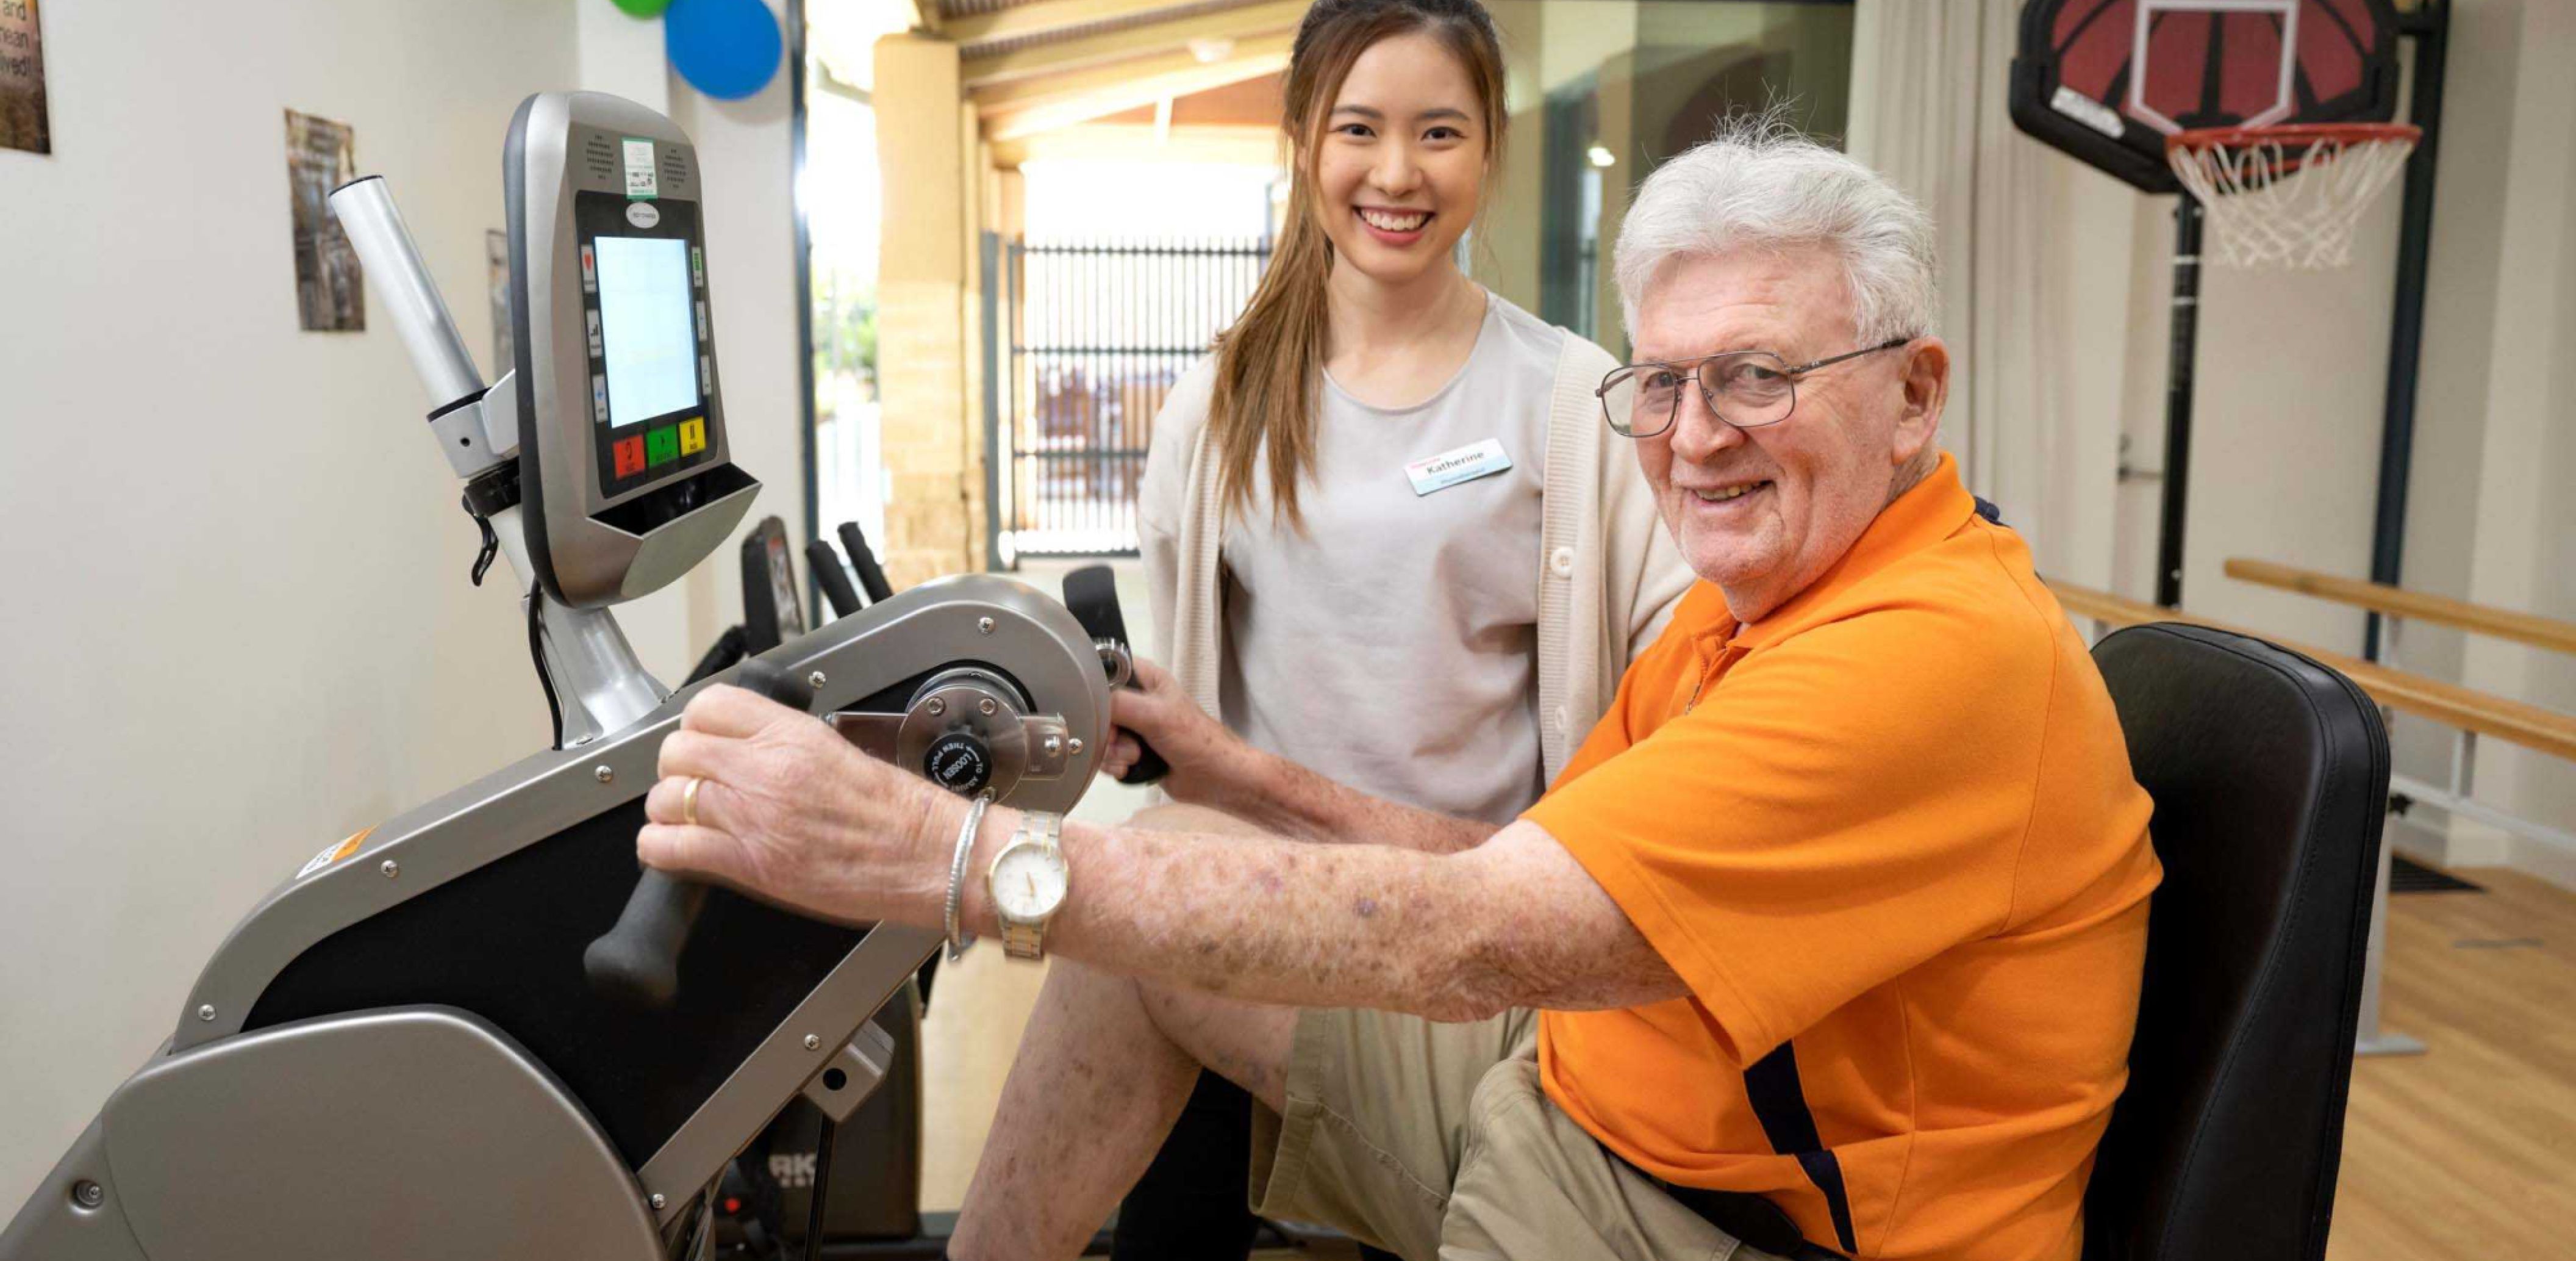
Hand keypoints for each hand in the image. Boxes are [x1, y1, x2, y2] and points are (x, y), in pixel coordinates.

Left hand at [639, 684, 959, 927]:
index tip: (702, 742)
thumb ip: (784, 743)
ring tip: (686, 820)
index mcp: (791, 735)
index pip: (708, 706)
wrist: (927, 855)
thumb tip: (746, 745)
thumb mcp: (837, 750)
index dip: (695, 726)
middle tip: (692, 783)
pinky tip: (675, 851)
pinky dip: (661, 850)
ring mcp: (753, 816)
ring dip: (669, 811)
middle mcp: (766, 769)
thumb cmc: (897, 813)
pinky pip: (671, 848)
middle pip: (677, 751)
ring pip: (667, 798)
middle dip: (677, 769)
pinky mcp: (750, 863)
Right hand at [1100, 657, 1256, 805]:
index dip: (1098, 691)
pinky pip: (1105, 755)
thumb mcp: (1155, 714)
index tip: (1104, 711)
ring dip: (1111, 752)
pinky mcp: (1130, 750)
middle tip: (1122, 741)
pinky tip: (1128, 769)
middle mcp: (1135, 699)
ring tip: (1133, 758)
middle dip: (1107, 732)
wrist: (1214, 778)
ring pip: (1100, 735)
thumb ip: (1120, 703)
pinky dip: (1112, 765)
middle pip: (1097, 709)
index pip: (1105, 671)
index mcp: (1144, 678)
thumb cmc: (1196, 740)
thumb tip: (1092, 705)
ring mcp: (1132, 726)